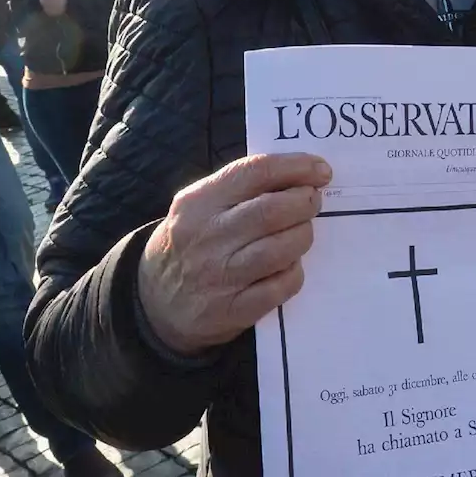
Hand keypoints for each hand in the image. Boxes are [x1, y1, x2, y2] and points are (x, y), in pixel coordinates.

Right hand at [136, 153, 330, 355]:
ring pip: (281, 249)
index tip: (320, 170)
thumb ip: (240, 189)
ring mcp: (220, 275)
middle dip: (305, 202)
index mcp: (199, 201)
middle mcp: (207, 236)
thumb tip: (299, 175)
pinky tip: (289, 266)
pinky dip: (294, 273)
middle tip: (313, 202)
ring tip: (301, 232)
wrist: (155, 303)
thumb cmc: (190, 244)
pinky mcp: (233, 309)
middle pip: (272, 210)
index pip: (255, 171)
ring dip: (303, 236)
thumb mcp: (198, 207)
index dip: (295, 167)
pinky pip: (281, 286)